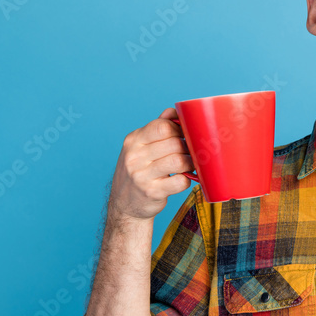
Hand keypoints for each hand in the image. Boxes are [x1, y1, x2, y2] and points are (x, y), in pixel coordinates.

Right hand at [107, 107, 194, 221]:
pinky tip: (183, 179)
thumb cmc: (138, 171)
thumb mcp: (140, 147)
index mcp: (134, 141)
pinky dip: (187, 180)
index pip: (162, 126)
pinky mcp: (152, 192)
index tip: (184, 136)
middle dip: (188, 147)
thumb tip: (173, 111)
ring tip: (190, 165)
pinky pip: (180, 181)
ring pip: (178, 161)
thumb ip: (156, 129)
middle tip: (191, 152)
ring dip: (190, 163)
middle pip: (174, 143)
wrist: (124, 205)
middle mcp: (135, 157)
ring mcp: (142, 176)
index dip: (179, 129)